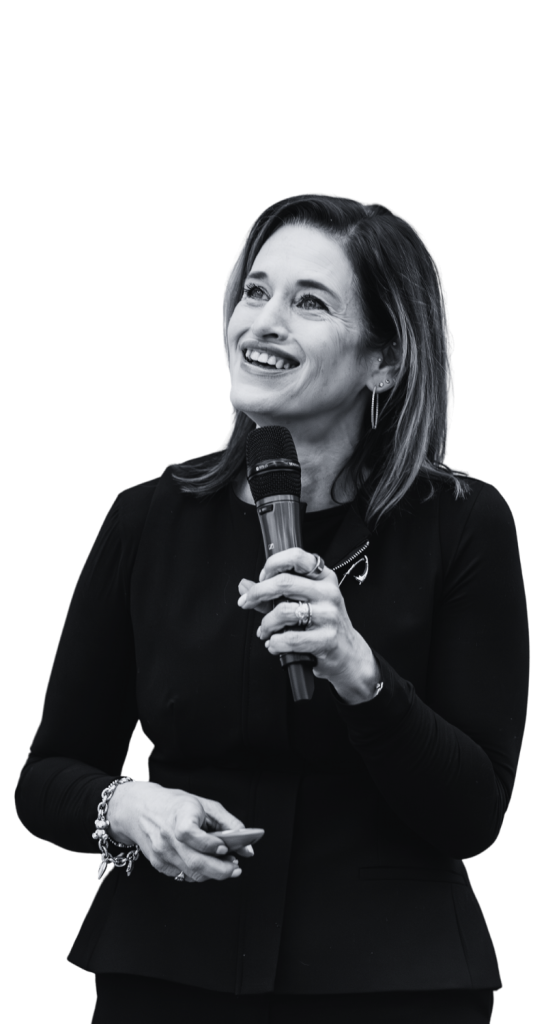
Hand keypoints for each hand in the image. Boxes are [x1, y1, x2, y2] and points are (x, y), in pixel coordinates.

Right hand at [107, 780, 253, 882]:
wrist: (139, 809)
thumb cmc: (175, 805)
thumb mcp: (205, 805)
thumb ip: (229, 824)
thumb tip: (248, 847)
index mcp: (178, 816)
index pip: (190, 834)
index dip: (209, 844)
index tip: (225, 848)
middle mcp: (167, 837)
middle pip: (194, 862)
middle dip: (220, 870)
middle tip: (236, 868)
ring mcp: (161, 853)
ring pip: (191, 873)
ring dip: (213, 874)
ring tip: (226, 866)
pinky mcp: (159, 864)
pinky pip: (184, 875)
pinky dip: (199, 873)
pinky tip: (207, 864)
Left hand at [238, 547, 378, 698]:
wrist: (348, 654)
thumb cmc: (323, 625)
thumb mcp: (304, 603)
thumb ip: (273, 594)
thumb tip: (244, 585)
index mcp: (324, 578)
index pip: (297, 557)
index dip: (273, 564)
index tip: (261, 578)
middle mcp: (328, 592)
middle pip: (284, 582)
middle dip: (257, 593)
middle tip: (246, 602)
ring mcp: (329, 615)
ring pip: (283, 611)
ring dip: (266, 624)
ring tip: (266, 631)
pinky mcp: (326, 639)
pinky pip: (290, 638)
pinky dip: (275, 643)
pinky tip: (275, 644)